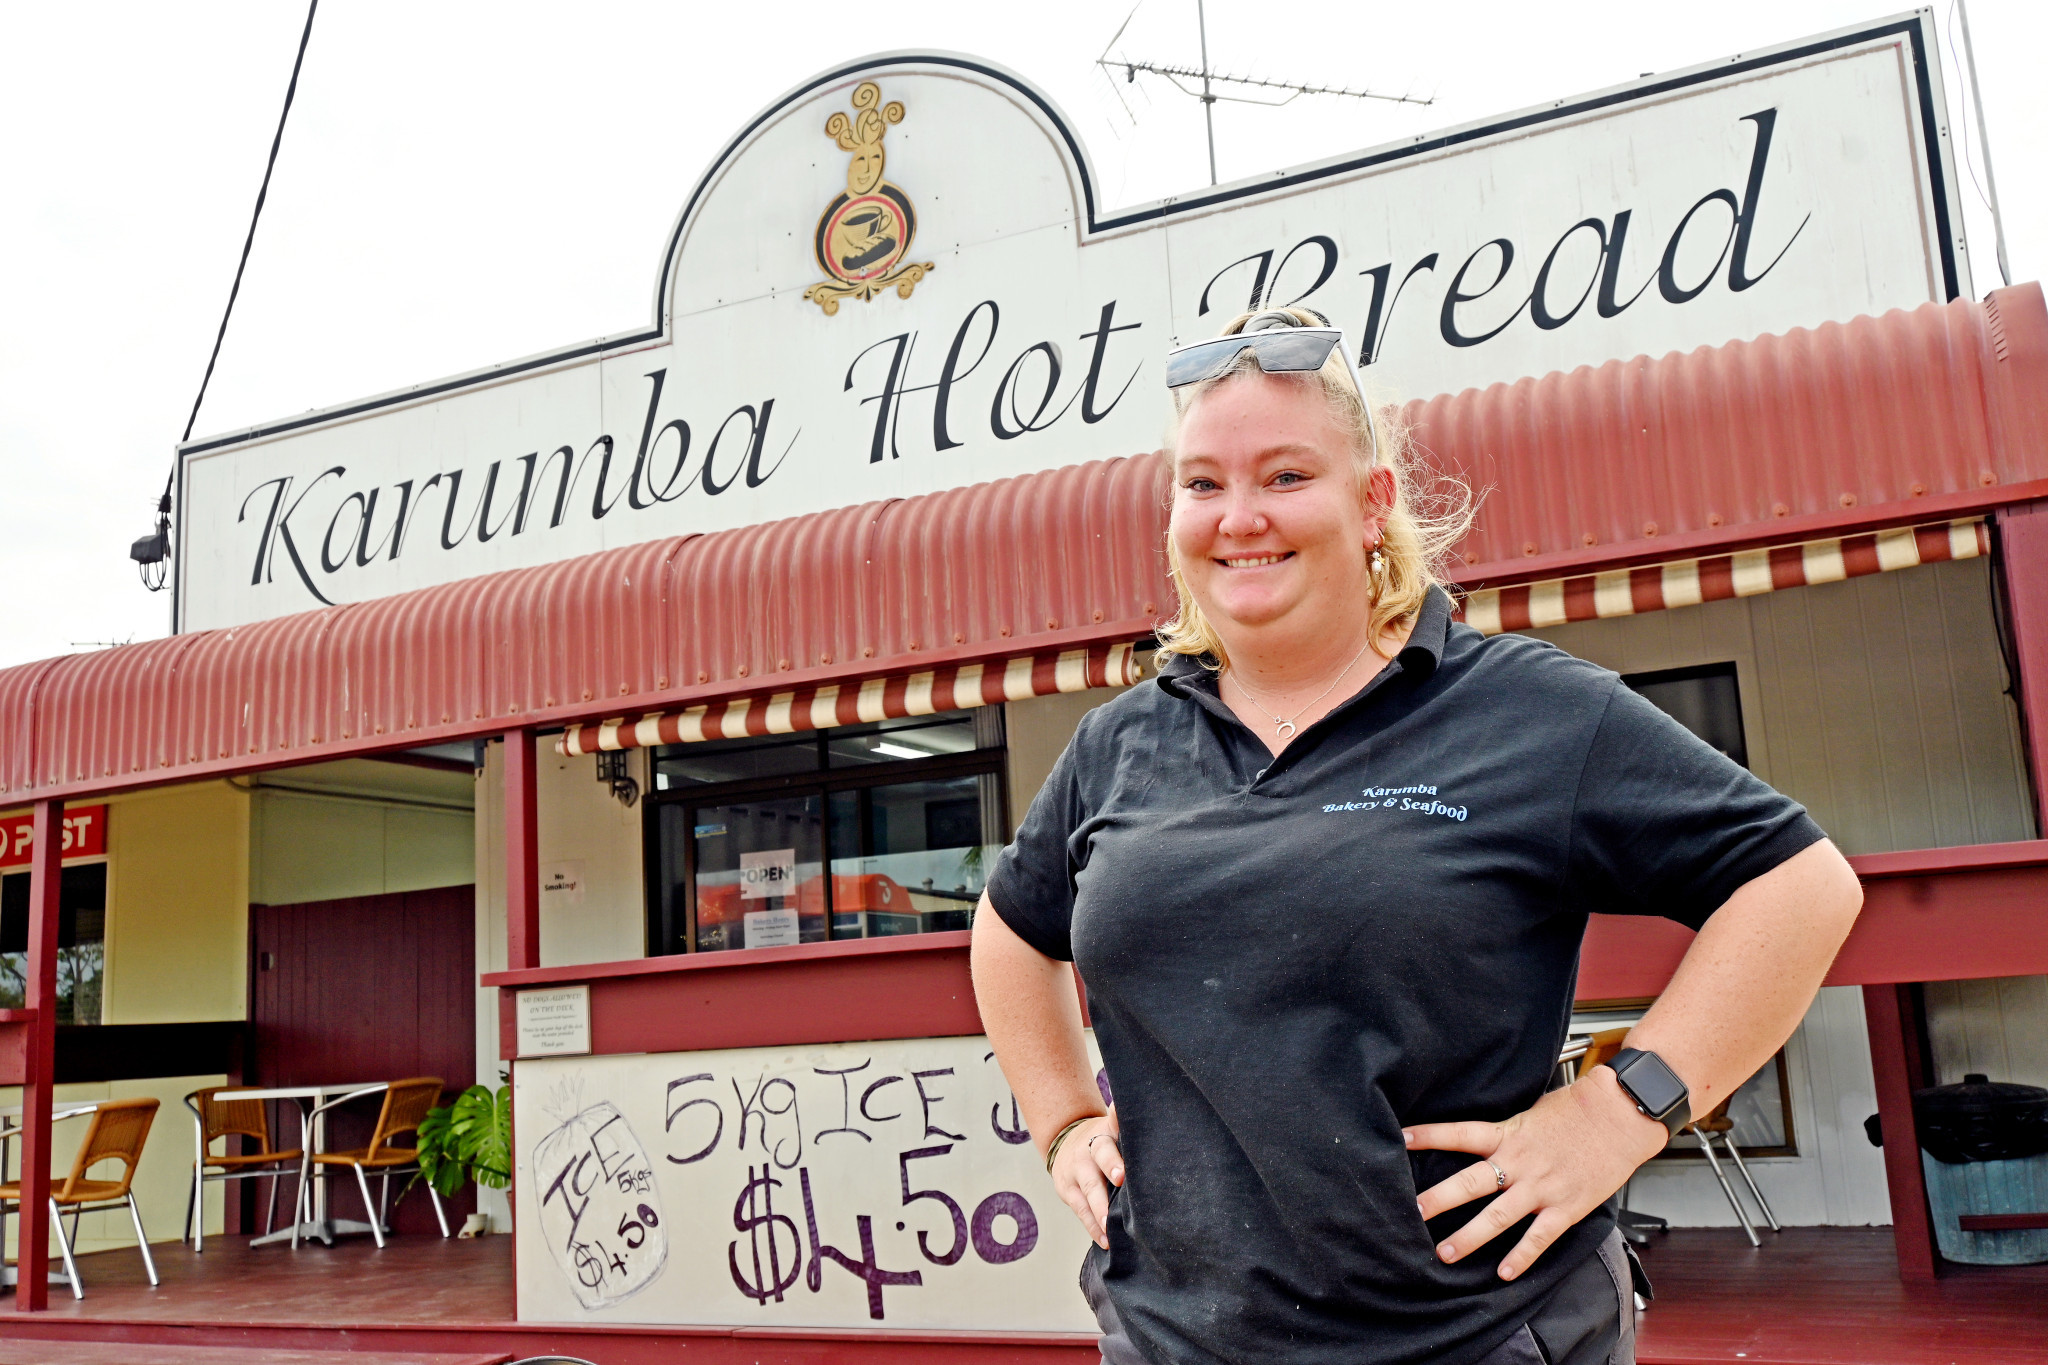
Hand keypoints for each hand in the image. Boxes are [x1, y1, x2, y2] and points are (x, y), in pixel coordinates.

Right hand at [1050, 1110, 1122, 1249]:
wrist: (1064, 1142)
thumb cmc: (1103, 1141)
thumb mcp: (1114, 1128)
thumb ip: (1129, 1128)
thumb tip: (1157, 1119)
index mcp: (1106, 1132)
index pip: (1113, 1127)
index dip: (1117, 1139)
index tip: (1124, 1166)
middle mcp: (1089, 1149)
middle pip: (1100, 1157)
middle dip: (1110, 1169)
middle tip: (1120, 1180)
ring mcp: (1076, 1170)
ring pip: (1088, 1190)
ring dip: (1099, 1209)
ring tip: (1110, 1228)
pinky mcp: (1067, 1191)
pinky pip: (1080, 1210)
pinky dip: (1093, 1226)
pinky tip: (1105, 1240)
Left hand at [1405, 1068, 1667, 1280]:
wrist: (1622, 1115)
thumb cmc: (1579, 1107)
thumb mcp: (1532, 1110)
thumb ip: (1508, 1129)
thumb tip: (1484, 1138)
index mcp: (1509, 1134)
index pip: (1460, 1134)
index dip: (1428, 1135)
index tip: (1400, 1138)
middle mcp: (1520, 1163)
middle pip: (1470, 1183)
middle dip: (1438, 1200)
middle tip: (1411, 1213)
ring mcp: (1542, 1188)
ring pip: (1498, 1217)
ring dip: (1469, 1237)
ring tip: (1444, 1253)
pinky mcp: (1566, 1207)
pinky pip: (1538, 1237)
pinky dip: (1521, 1257)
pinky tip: (1503, 1272)